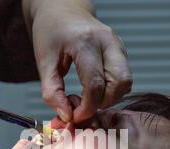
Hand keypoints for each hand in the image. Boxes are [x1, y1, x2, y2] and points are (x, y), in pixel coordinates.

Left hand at [23, 0, 132, 122]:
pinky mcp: (121, 51)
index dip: (87, 108)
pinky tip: (95, 90)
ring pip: (126, 83)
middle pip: (119, 84)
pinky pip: (124, 78)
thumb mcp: (43, 62)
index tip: (74, 116)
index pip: (95, 84)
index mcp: (86, 42)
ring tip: (88, 98)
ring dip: (109, 98)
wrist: (62, 10)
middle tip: (83, 107)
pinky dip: (112, 91)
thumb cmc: (51, 32)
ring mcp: (118, 45)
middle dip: (103, 103)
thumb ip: (52, 92)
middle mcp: (108, 42)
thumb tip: (66, 116)